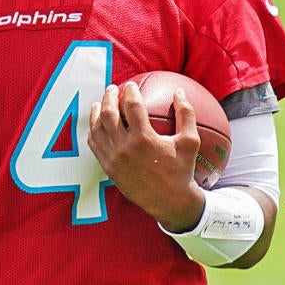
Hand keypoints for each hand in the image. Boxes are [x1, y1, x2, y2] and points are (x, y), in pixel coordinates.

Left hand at [87, 82, 205, 231]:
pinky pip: (95, 144)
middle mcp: (125, 147)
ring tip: (100, 103)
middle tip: (113, 88)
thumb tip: (180, 91)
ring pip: (97, 128)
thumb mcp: (190, 141)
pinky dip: (93, 131)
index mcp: (145, 139)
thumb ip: (186, 114)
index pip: (132, 106)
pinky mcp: (108, 168)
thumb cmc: (182, 170)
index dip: (130, 92)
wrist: (169, 200)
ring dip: (97, 112)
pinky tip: (96, 124)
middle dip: (109, 97)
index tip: (131, 84)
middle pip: (109, 114)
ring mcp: (114, 158)